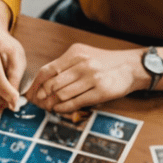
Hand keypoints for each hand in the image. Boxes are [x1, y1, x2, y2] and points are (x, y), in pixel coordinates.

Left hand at [24, 43, 143, 112]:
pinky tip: (59, 109)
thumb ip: (64, 67)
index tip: (31, 93)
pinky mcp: (101, 91)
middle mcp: (83, 64)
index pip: (47, 70)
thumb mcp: (83, 57)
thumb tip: (41, 84)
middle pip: (52, 84)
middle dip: (42, 97)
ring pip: (62, 95)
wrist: (131, 67)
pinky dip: (63, 108)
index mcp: (76, 53)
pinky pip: (75, 103)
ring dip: (51, 104)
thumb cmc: (104, 63)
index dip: (36, 85)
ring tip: (49, 107)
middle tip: (38, 103)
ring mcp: (93, 77)